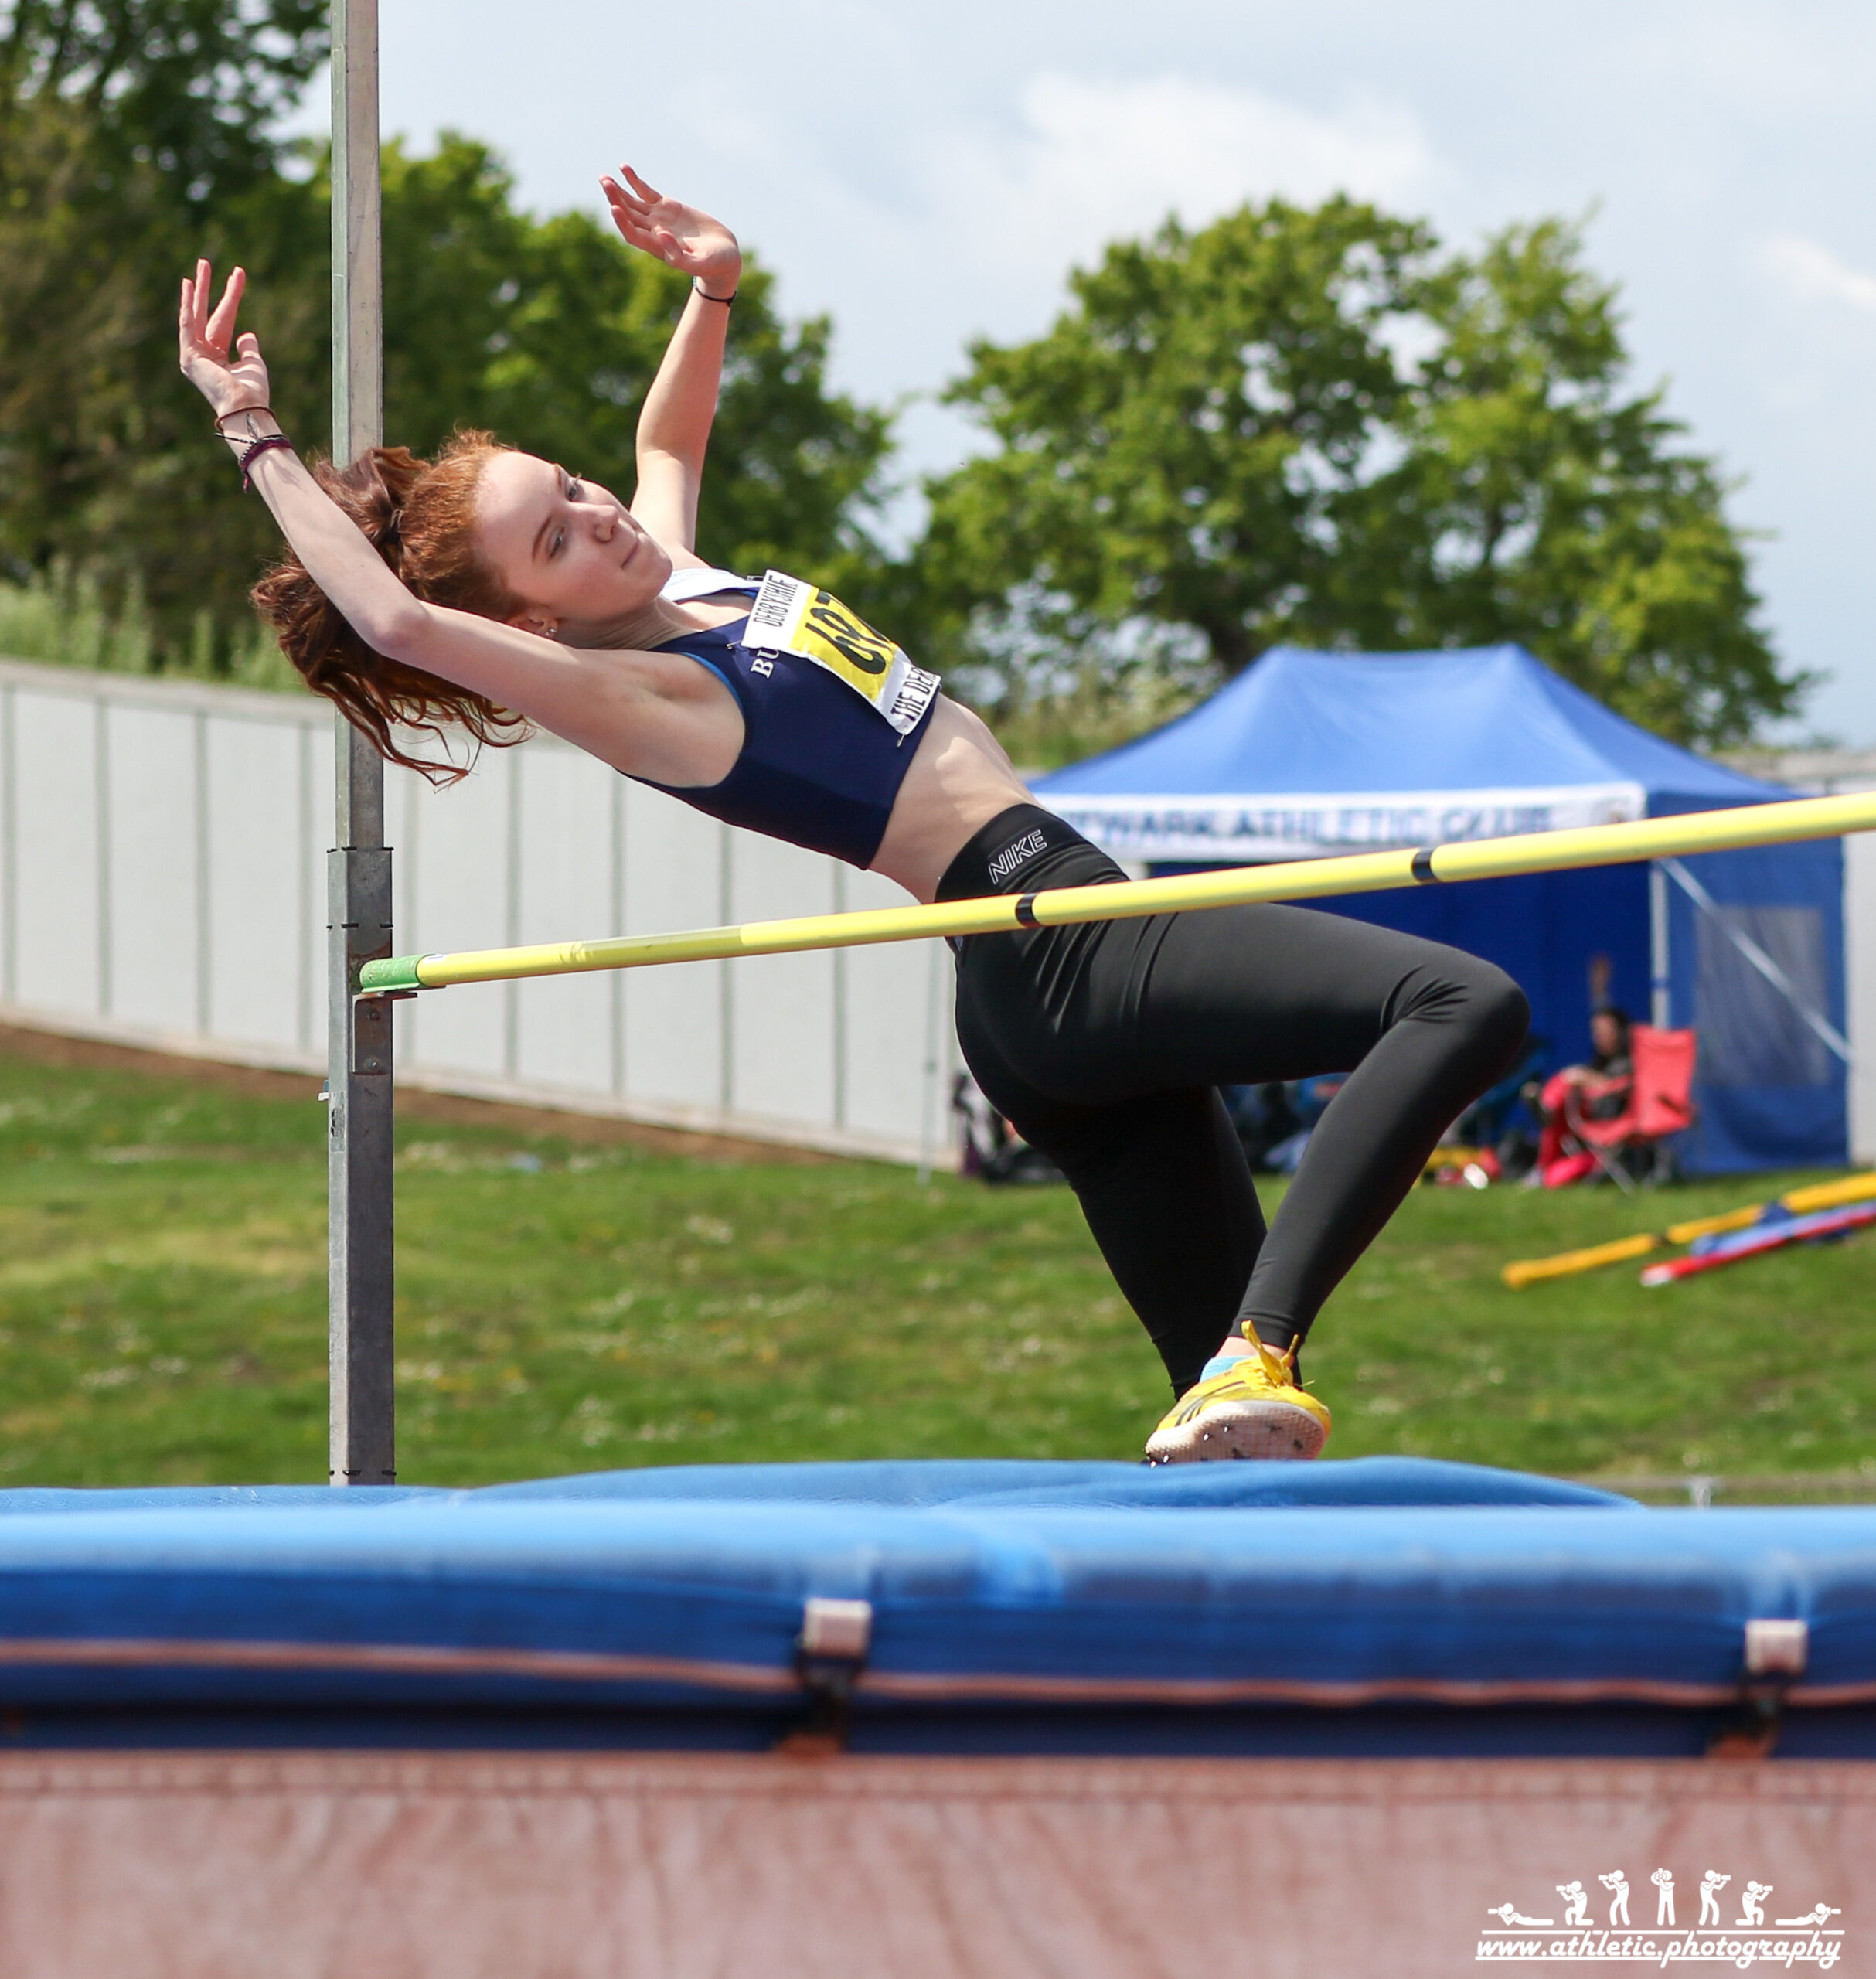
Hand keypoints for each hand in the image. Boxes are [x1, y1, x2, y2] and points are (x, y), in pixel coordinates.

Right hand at [178, 259, 271, 420]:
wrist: (246, 408)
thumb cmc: (252, 391)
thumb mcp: (253, 363)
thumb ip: (247, 347)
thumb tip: (247, 333)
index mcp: (217, 357)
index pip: (222, 320)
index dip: (230, 298)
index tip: (236, 277)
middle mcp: (202, 354)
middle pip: (206, 313)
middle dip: (206, 288)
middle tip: (205, 262)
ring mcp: (193, 355)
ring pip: (196, 314)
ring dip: (197, 290)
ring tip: (201, 266)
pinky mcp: (189, 356)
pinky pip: (187, 324)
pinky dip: (187, 305)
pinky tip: (187, 285)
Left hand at [599, 166, 739, 295]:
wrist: (723, 255)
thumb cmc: (713, 264)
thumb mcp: (700, 263)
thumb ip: (680, 255)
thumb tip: (662, 236)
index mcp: (657, 247)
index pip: (633, 234)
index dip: (622, 222)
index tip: (614, 207)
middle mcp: (653, 232)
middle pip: (628, 215)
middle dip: (615, 199)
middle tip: (605, 182)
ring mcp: (658, 219)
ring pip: (632, 203)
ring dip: (618, 190)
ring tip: (604, 178)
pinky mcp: (666, 207)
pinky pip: (646, 192)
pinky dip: (634, 181)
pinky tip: (623, 168)